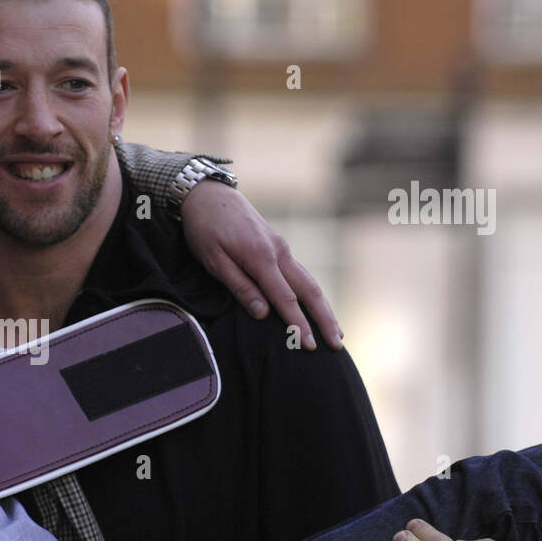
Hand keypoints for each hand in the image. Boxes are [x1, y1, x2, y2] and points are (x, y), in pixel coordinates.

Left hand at [181, 181, 341, 350]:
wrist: (208, 195)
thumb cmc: (205, 229)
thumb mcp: (214, 260)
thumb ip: (240, 286)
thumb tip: (263, 313)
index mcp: (261, 258)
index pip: (285, 298)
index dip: (298, 324)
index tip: (308, 345)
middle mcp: (279, 252)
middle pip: (309, 291)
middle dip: (324, 320)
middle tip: (336, 346)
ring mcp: (282, 248)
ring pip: (310, 282)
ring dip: (324, 308)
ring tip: (336, 332)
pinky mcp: (279, 246)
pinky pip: (301, 274)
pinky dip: (313, 294)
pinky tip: (317, 307)